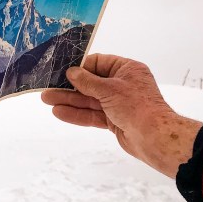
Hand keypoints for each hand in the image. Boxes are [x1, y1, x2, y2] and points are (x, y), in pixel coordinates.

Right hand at [41, 54, 202, 177]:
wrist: (155, 138)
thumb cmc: (136, 106)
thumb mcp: (109, 89)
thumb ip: (87, 81)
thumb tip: (71, 72)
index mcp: (127, 70)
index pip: (99, 63)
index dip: (80, 67)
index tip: (61, 70)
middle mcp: (122, 85)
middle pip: (90, 83)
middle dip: (69, 86)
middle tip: (47, 88)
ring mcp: (118, 103)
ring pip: (89, 100)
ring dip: (69, 100)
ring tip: (46, 100)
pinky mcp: (114, 120)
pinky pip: (92, 114)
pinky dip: (77, 114)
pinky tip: (59, 112)